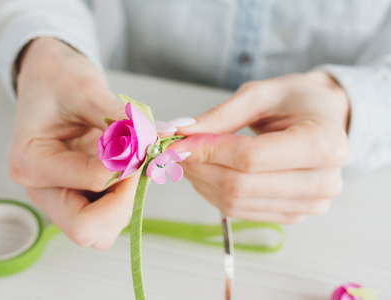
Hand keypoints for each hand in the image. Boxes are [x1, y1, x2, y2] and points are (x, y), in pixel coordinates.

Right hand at [9, 37, 136, 248]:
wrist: (51, 80)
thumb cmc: (59, 81)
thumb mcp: (89, 91)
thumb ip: (122, 120)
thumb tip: (157, 138)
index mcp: (31, 162)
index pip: (90, 182)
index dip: (127, 167)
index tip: (145, 145)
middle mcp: (41, 189)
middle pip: (86, 228)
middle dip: (125, 200)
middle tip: (141, 165)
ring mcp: (58, 198)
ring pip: (99, 231)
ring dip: (125, 204)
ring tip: (133, 165)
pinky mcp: (75, 199)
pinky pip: (104, 221)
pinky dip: (123, 203)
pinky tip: (127, 171)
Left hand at [169, 71, 349, 223]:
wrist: (323, 119)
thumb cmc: (295, 101)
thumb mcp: (260, 94)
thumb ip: (220, 116)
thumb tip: (179, 132)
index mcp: (324, 143)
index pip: (251, 157)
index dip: (207, 151)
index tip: (176, 142)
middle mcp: (323, 180)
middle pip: (241, 185)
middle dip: (200, 167)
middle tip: (176, 150)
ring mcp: (310, 204)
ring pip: (236, 203)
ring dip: (203, 182)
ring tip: (191, 158)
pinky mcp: (294, 214)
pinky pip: (241, 211)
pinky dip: (215, 193)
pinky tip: (208, 172)